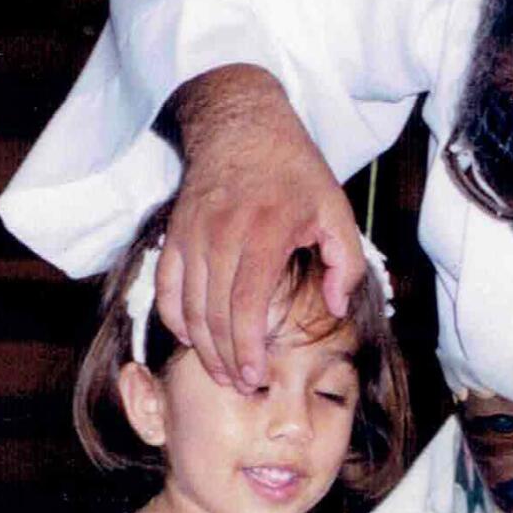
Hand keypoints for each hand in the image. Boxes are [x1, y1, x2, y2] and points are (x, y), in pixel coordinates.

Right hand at [158, 67, 364, 389]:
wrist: (242, 126)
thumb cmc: (293, 172)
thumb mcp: (336, 209)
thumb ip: (346, 263)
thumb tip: (334, 308)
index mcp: (264, 231)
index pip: (247, 305)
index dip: (248, 348)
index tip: (256, 377)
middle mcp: (222, 234)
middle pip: (215, 314)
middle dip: (226, 359)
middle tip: (242, 386)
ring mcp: (193, 234)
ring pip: (188, 307)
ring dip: (203, 348)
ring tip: (221, 373)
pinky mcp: (175, 234)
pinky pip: (166, 288)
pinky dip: (175, 319)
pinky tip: (193, 340)